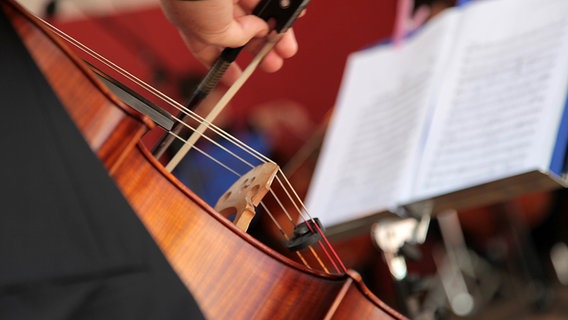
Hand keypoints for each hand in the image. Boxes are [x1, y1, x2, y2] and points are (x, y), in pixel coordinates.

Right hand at [160, 0, 298, 84]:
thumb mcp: (209, 31)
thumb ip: (234, 38)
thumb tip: (256, 32)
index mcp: (191, 19)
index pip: (206, 48)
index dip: (221, 65)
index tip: (235, 78)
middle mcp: (208, 3)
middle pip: (239, 29)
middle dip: (259, 48)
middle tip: (273, 62)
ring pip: (256, 11)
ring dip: (275, 29)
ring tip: (287, 46)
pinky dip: (282, 4)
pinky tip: (294, 12)